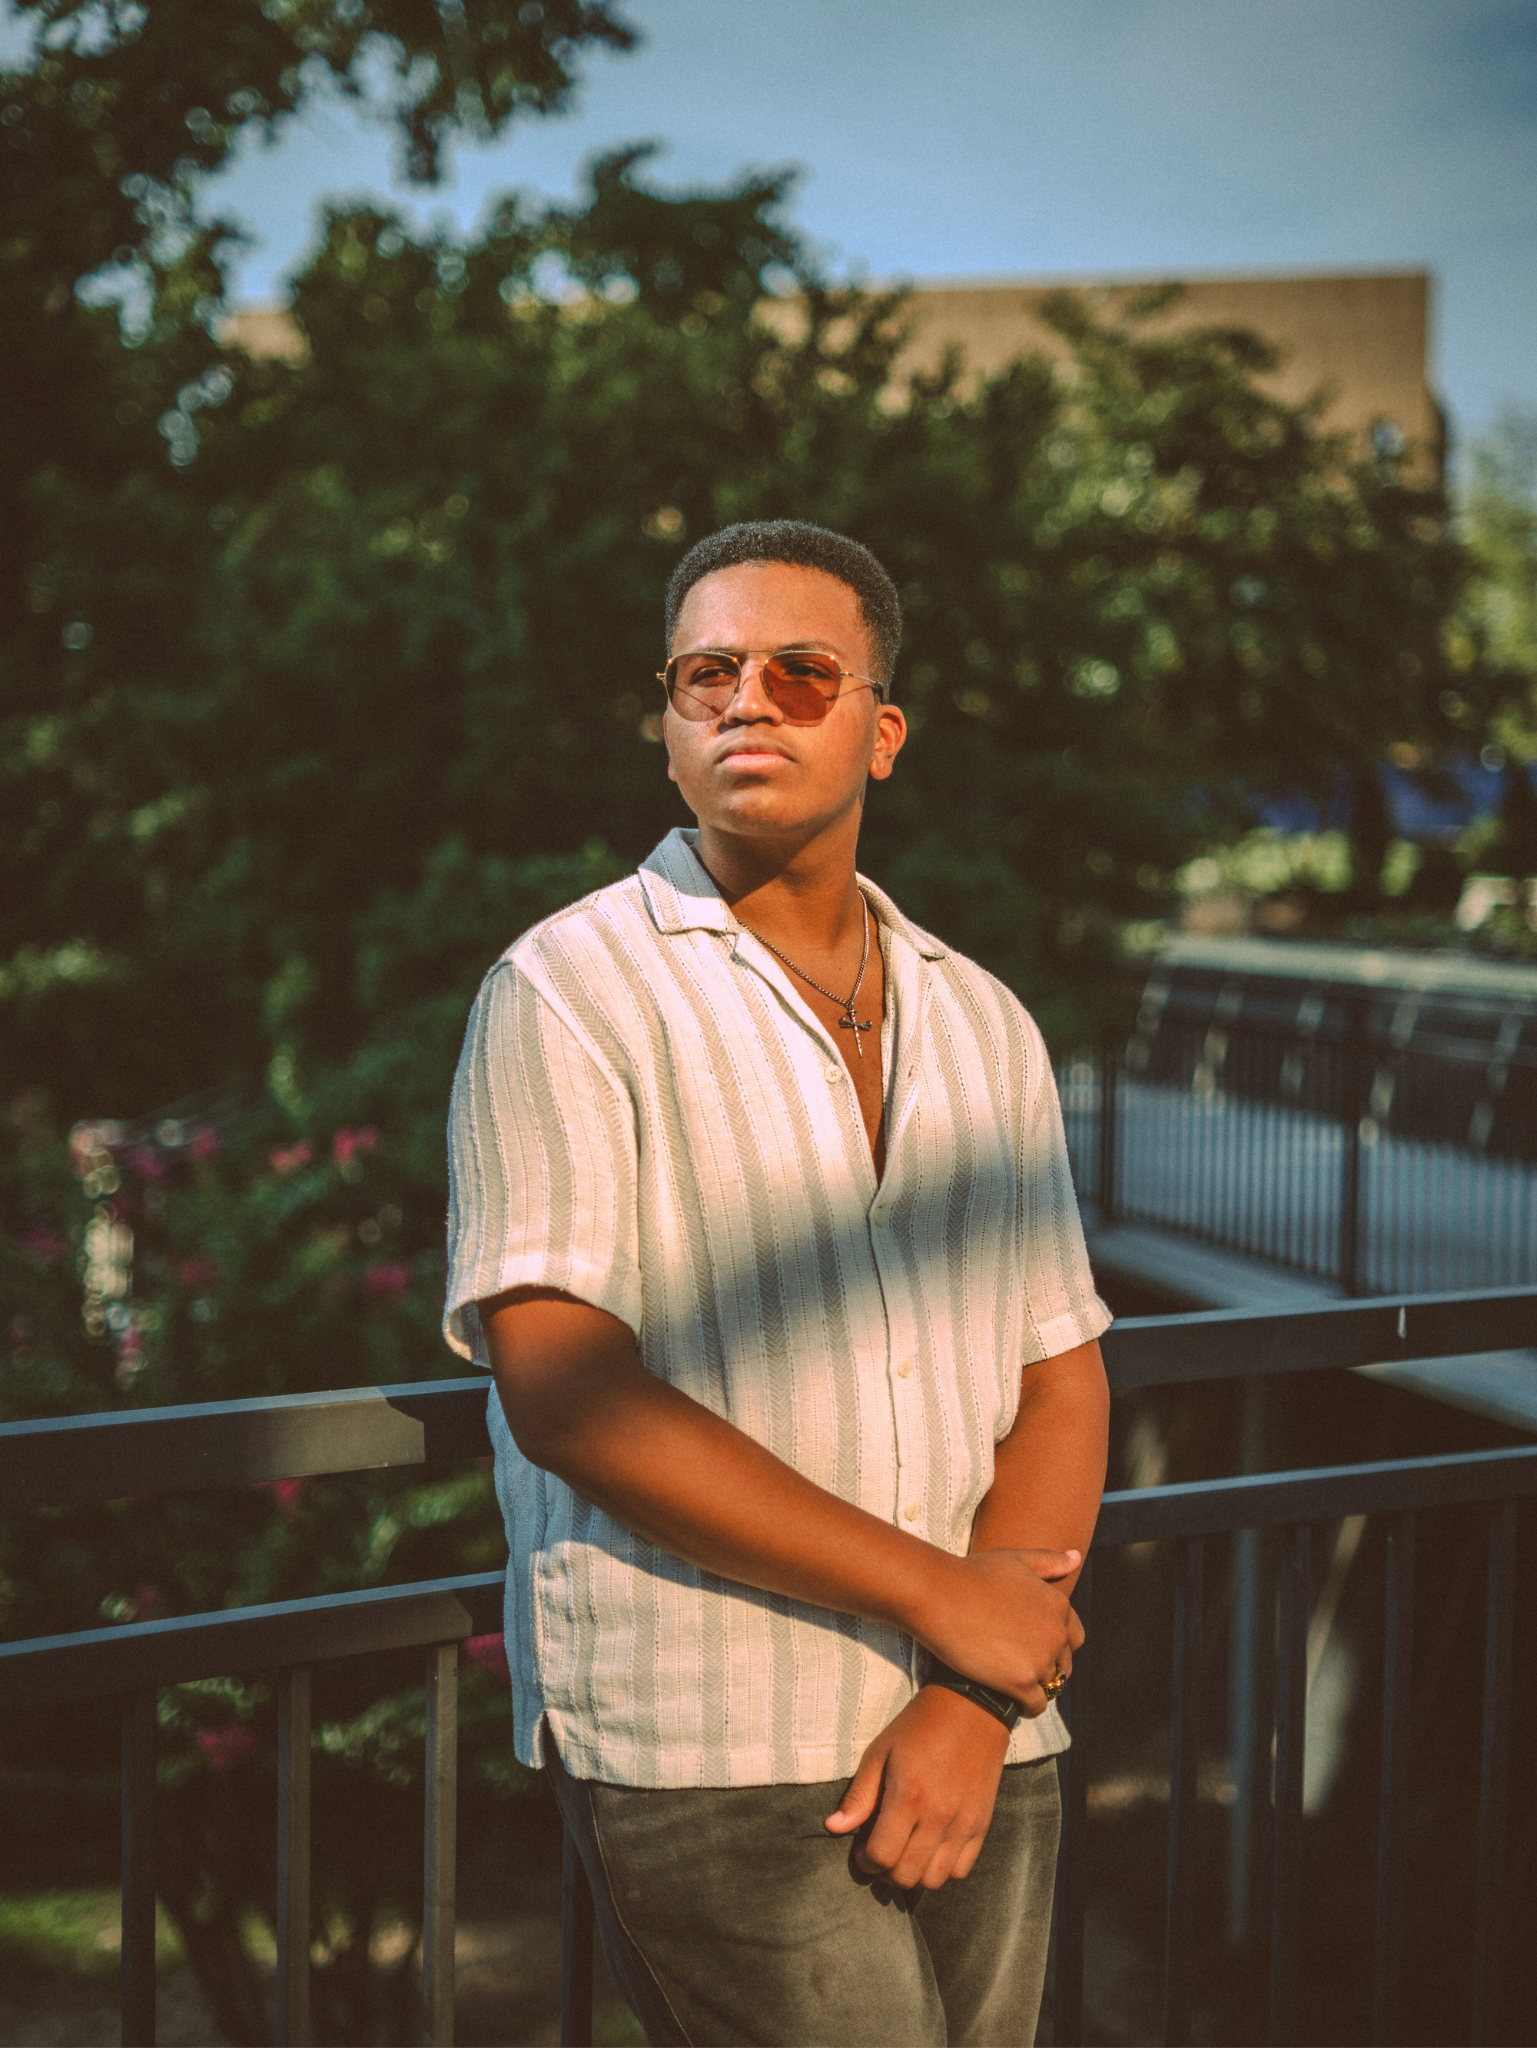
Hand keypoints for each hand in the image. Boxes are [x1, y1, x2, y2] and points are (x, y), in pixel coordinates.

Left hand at [823, 1685, 1010, 1888]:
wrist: (972, 1708)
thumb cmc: (919, 1727)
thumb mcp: (881, 1751)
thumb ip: (860, 1795)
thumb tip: (833, 1827)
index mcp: (909, 1796)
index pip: (882, 1855)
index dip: (865, 1861)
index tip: (862, 1851)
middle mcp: (939, 1816)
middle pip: (907, 1875)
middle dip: (886, 1873)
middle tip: (880, 1854)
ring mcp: (964, 1824)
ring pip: (935, 1880)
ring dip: (914, 1874)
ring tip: (905, 1853)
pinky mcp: (982, 1825)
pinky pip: (961, 1870)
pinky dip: (943, 1869)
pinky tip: (931, 1849)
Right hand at [916, 1546, 1083, 1714]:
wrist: (940, 1595)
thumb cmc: (972, 1574)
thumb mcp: (1014, 1560)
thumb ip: (1048, 1561)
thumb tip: (1076, 1558)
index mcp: (1059, 1605)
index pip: (1074, 1637)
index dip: (1055, 1644)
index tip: (1034, 1647)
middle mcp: (1056, 1633)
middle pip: (1064, 1664)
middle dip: (1048, 1667)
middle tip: (1021, 1667)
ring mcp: (1041, 1659)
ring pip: (1051, 1685)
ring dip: (1036, 1686)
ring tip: (1015, 1684)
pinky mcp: (1021, 1682)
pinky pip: (1036, 1705)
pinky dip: (1027, 1708)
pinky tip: (1013, 1703)